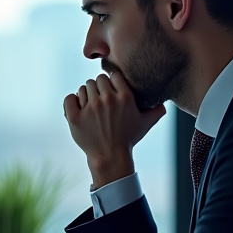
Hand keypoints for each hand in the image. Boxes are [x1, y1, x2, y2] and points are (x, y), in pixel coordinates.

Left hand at [63, 72, 166, 187]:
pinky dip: (72, 101)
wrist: (110, 157)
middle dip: (99, 89)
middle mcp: (107, 100)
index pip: (113, 75)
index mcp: (124, 97)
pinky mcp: (75, 117)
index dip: (111, 83)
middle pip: (97, 80)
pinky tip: (78, 108)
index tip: (111, 92)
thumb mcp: (145, 124)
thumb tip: (163, 104)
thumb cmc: (128, 139)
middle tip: (100, 101)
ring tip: (90, 107)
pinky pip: (69, 98)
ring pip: (83, 88)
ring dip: (86, 95)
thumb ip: (156, 111)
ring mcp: (90, 109)